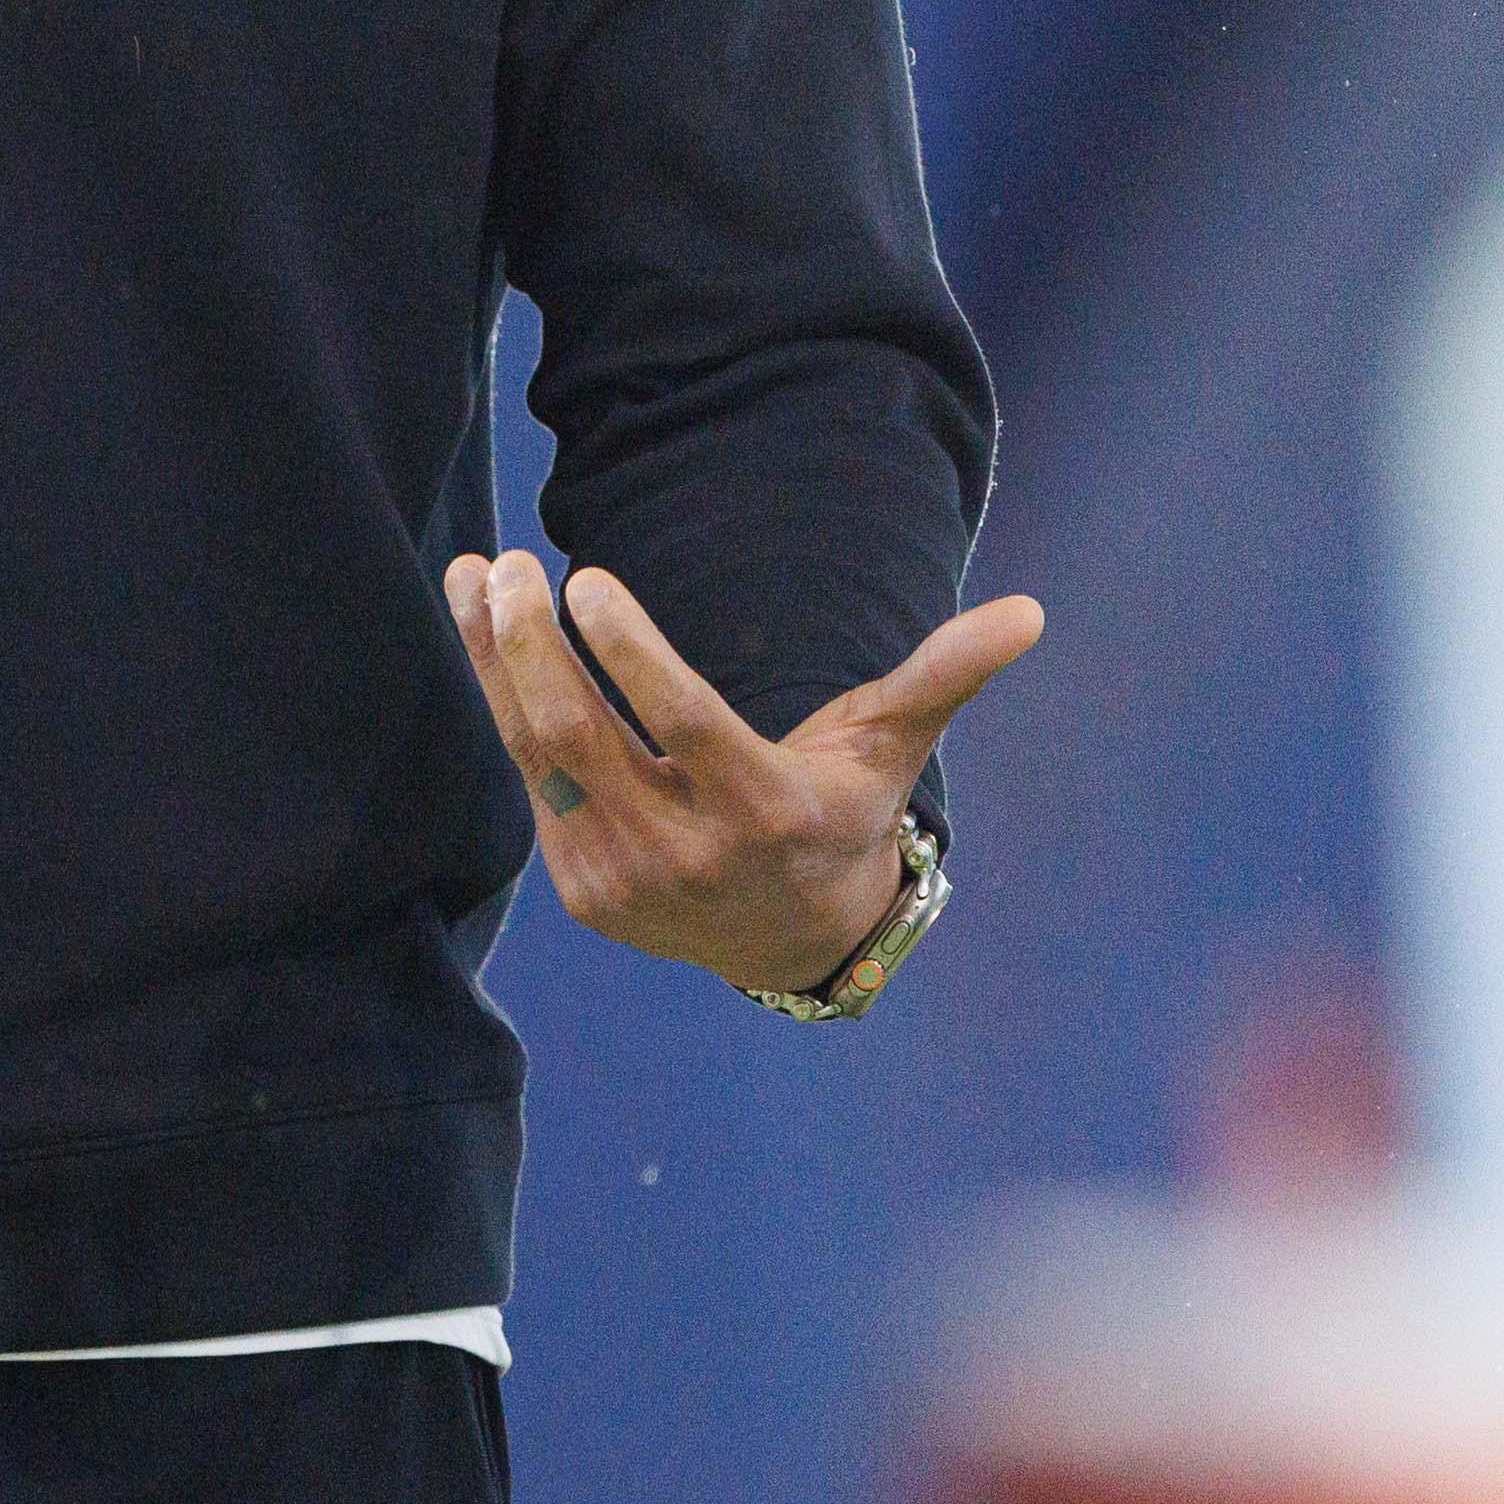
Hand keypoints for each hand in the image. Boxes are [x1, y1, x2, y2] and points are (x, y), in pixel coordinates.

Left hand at [443, 548, 1044, 995]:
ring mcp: (626, 879)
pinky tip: (479, 629)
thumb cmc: (838, 812)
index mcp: (766, 812)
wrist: (790, 940)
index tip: (586, 577)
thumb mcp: (888, 751)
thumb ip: (942, 677)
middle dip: (533, 643)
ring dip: (494, 659)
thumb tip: (1029, 613)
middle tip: (512, 562)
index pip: (682, 724)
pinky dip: (496, 700)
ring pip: (537, 752)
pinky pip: (527, 778)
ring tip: (474, 574)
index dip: (629, 650)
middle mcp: (690, 855)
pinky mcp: (581, 889)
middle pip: (584, 736)